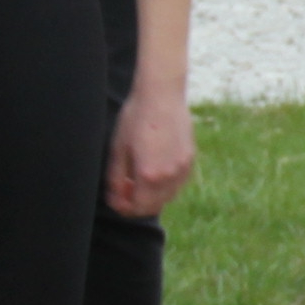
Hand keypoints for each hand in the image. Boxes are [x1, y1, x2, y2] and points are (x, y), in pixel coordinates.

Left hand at [104, 81, 194, 219]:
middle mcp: (170, 176)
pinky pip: (177, 183)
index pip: (138, 207)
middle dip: (136, 204)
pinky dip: (164, 185)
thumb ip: (116, 178)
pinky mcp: (190, 160)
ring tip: (137, 181)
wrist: (161, 96)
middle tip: (123, 193)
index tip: (114, 199)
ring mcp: (183, 169)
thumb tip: (117, 197)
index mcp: (150, 175)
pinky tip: (153, 171)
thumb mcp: (118, 149)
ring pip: (167, 197)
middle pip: (154, 206)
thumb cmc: (135, 119)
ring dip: (151, 196)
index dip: (123, 208)